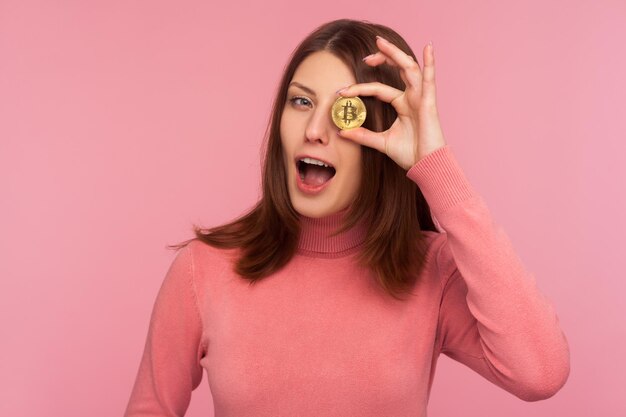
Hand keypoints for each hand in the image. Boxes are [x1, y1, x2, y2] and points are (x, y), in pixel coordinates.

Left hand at [336, 36, 446, 170]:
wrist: (426, 166)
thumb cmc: (410, 154)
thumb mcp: (381, 142)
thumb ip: (363, 135)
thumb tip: (342, 132)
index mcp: (402, 105)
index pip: (379, 89)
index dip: (361, 88)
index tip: (342, 92)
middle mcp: (412, 97)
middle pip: (398, 70)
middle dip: (382, 58)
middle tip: (365, 57)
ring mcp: (421, 98)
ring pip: (409, 68)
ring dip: (395, 54)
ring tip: (381, 44)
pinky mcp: (429, 103)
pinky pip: (429, 79)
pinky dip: (430, 63)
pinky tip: (428, 48)